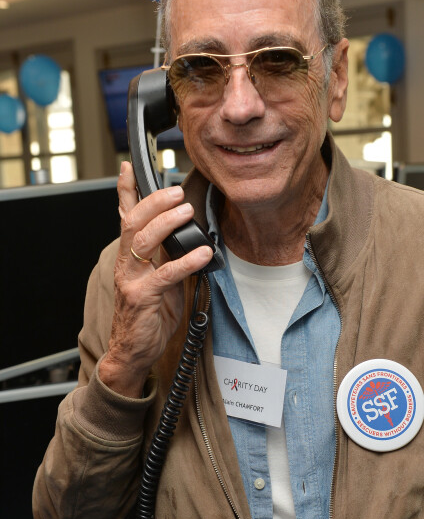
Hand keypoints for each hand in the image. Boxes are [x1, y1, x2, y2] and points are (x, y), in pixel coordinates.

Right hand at [99, 162, 212, 396]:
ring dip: (166, 223)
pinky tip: (203, 253)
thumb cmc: (149, 315)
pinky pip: (165, 275)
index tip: (129, 167)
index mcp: (131, 256)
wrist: (133, 351)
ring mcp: (132, 280)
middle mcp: (127, 263)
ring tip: (186, 211)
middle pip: (133, 222)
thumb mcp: (160, 278)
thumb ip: (167, 256)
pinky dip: (186, 261)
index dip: (126, 191)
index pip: (125, 216)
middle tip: (176, 192)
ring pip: (143, 241)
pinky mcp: (143, 298)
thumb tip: (189, 235)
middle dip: (154, 202)